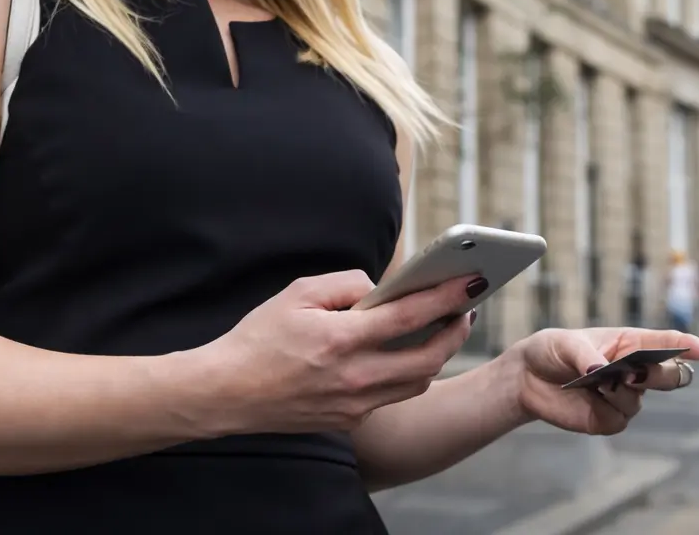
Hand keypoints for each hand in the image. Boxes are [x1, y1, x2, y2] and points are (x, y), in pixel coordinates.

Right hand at [203, 270, 479, 434]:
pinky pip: (392, 395)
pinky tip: (407, 354)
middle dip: (456, 331)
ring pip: (417, 381)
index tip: (471, 280)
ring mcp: (355, 404)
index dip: (447, 295)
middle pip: (429, 357)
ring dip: (439, 355)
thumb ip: (346, 283)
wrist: (227, 392)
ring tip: (444, 330)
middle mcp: (355, 376)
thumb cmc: (259, 338)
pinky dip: (409, 374)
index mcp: (342, 339)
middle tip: (466, 309)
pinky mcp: (349, 419)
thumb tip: (380, 289)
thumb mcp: (298, 293)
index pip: (410, 314)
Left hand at [504, 327, 698, 435]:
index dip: (686, 345)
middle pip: (669, 376)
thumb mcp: (566, 343)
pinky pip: (620, 418)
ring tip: (599, 381)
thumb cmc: (552, 350)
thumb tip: (601, 373)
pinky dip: (608, 406)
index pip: (666, 343)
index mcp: (630, 343)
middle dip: (664, 374)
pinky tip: (591, 395)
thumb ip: (587, 357)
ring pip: (640, 399)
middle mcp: (634, 370)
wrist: (527, 378)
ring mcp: (624, 397)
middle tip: (641, 372)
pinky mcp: (609, 419)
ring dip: (622, 390)